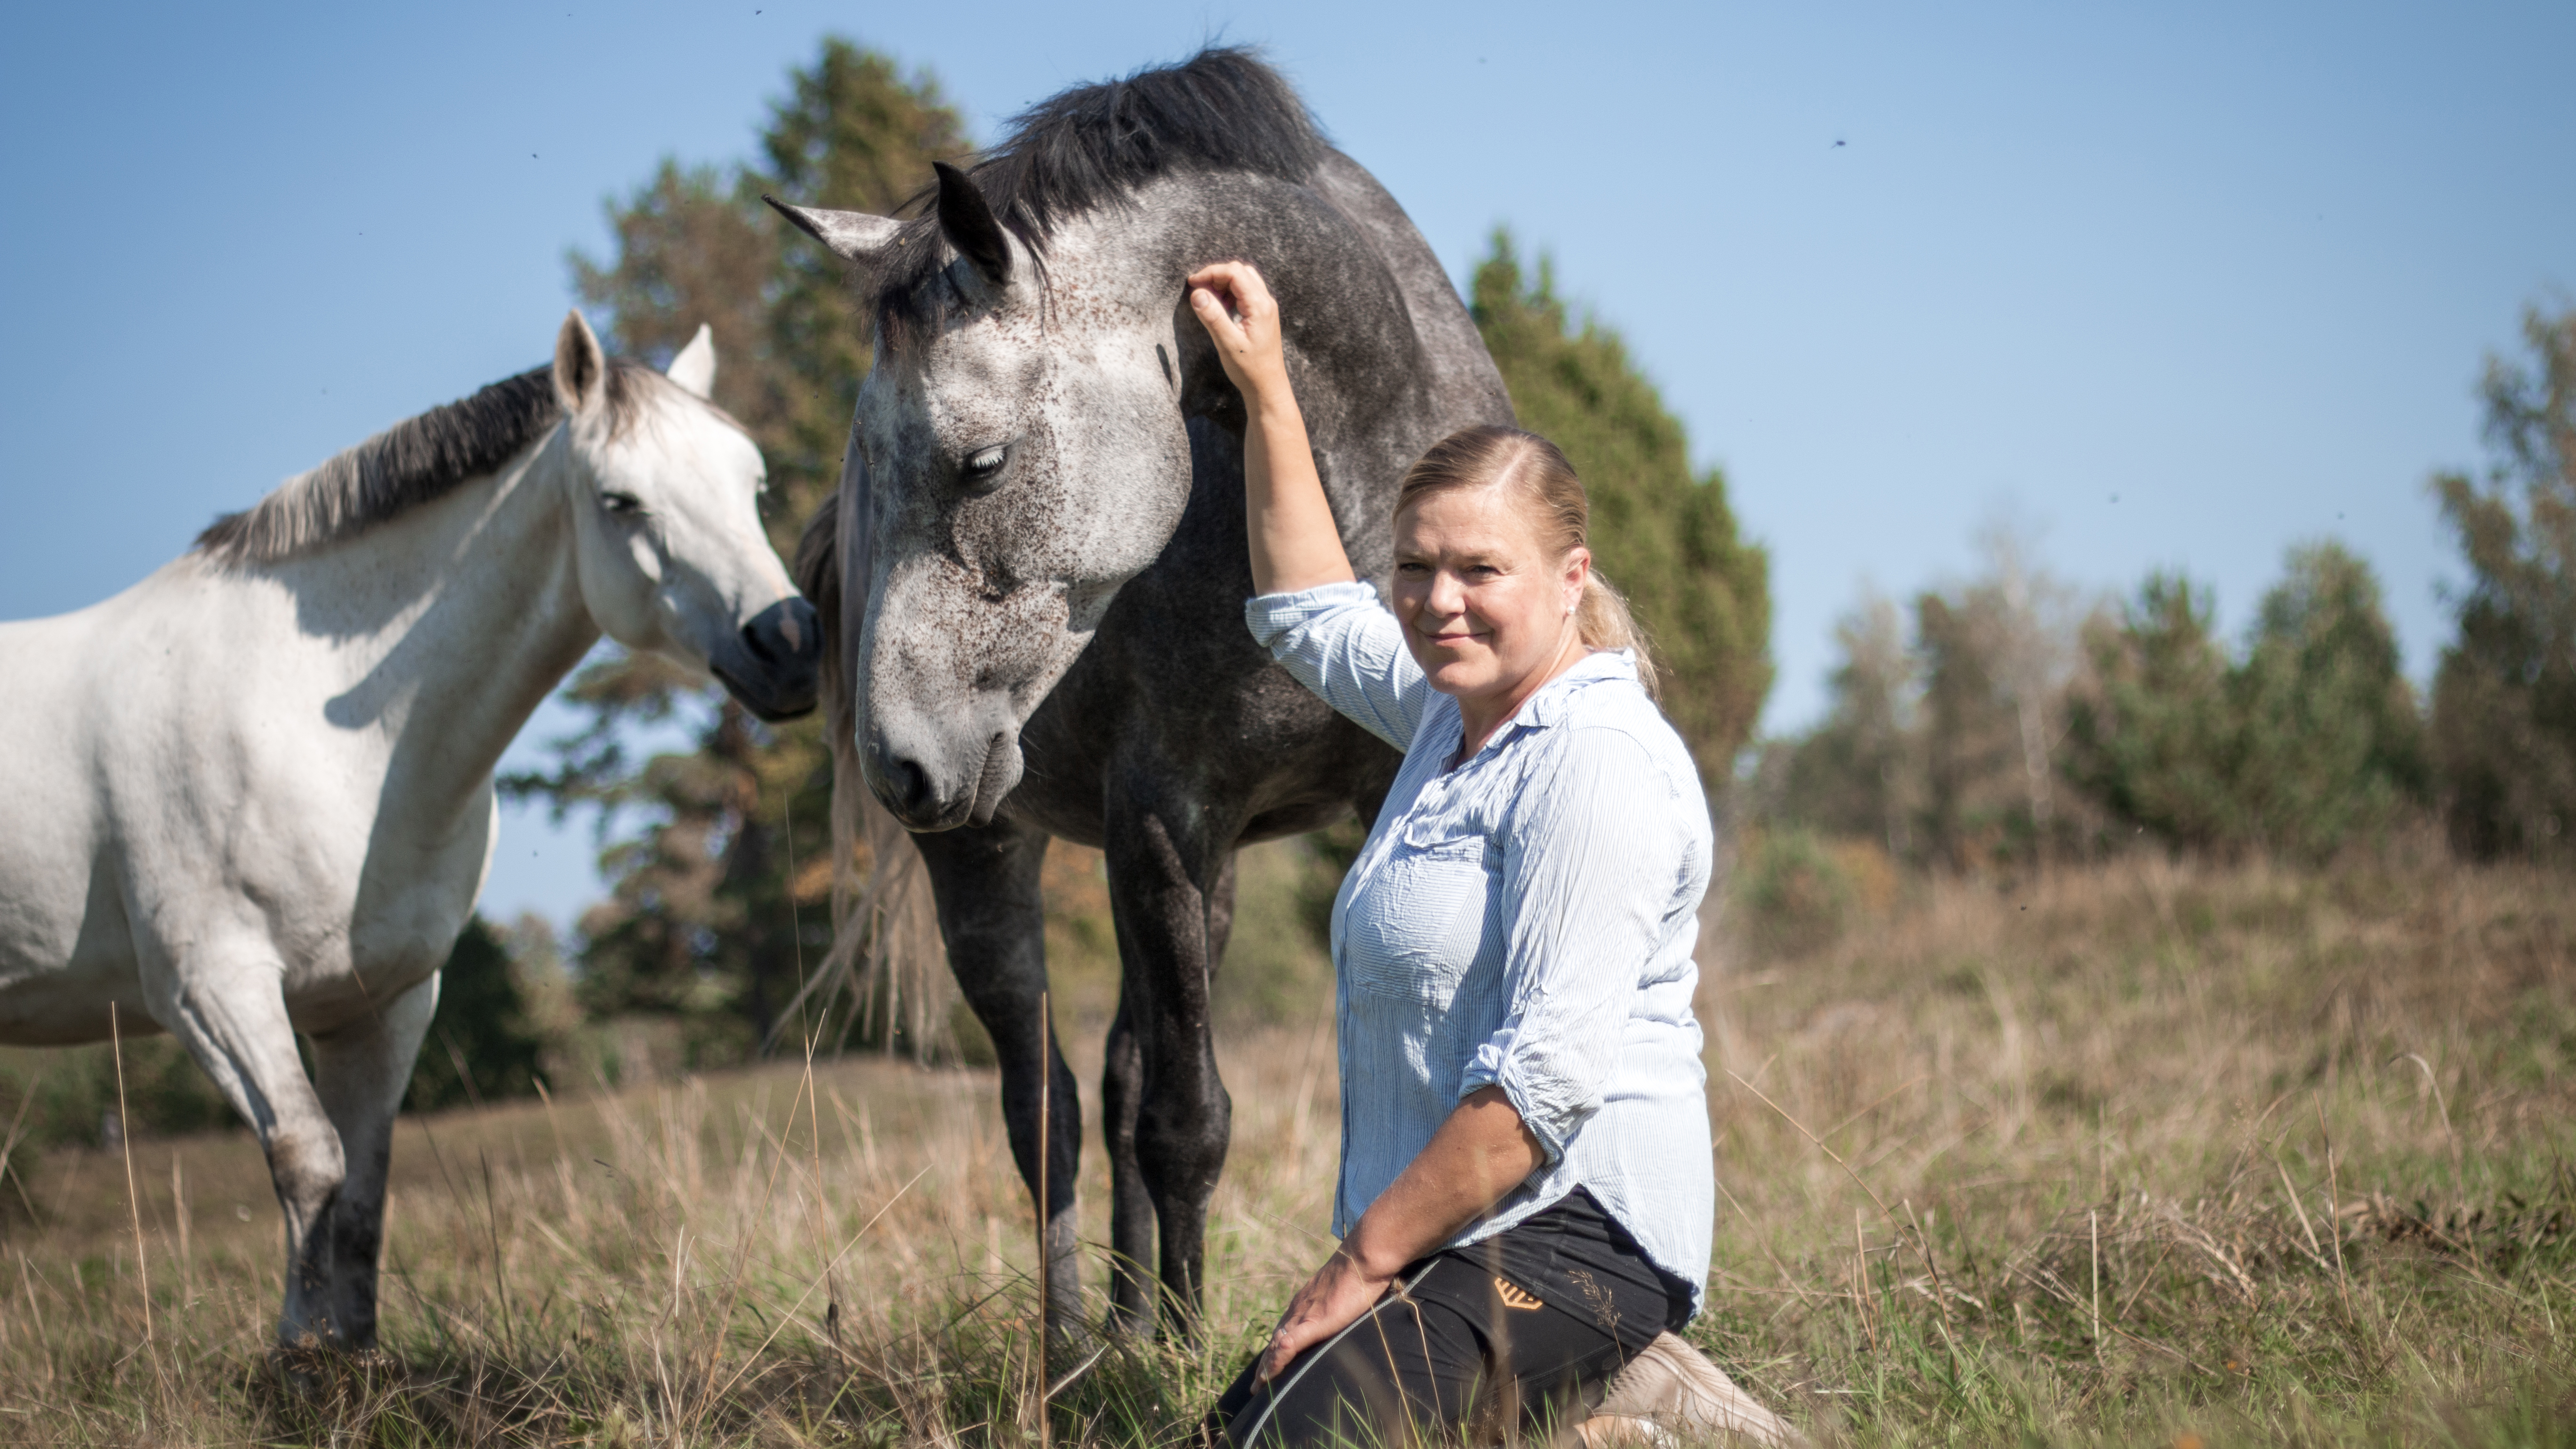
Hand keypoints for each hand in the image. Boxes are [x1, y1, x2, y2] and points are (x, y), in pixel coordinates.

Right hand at [1186, 261, 1290, 403]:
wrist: (1267, 387)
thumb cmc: (1249, 369)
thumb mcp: (1227, 343)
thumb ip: (1212, 316)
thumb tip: (1197, 293)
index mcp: (1259, 306)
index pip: (1234, 273)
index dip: (1211, 272)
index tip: (1192, 282)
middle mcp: (1266, 302)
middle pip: (1240, 272)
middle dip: (1217, 275)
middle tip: (1199, 291)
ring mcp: (1266, 308)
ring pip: (1244, 280)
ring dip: (1224, 284)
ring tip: (1209, 301)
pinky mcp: (1262, 315)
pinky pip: (1246, 293)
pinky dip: (1230, 293)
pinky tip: (1221, 309)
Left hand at [1258, 1244, 1396, 1382]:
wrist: (1362, 1260)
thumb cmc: (1359, 1273)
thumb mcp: (1342, 1291)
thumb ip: (1336, 1304)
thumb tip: (1342, 1311)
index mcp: (1305, 1302)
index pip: (1285, 1329)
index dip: (1276, 1348)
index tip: (1269, 1364)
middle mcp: (1298, 1309)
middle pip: (1276, 1340)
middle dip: (1266, 1362)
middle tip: (1258, 1384)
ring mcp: (1303, 1315)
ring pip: (1277, 1345)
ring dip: (1267, 1366)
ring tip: (1260, 1385)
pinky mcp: (1313, 1322)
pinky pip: (1289, 1345)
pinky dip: (1278, 1360)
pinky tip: (1269, 1375)